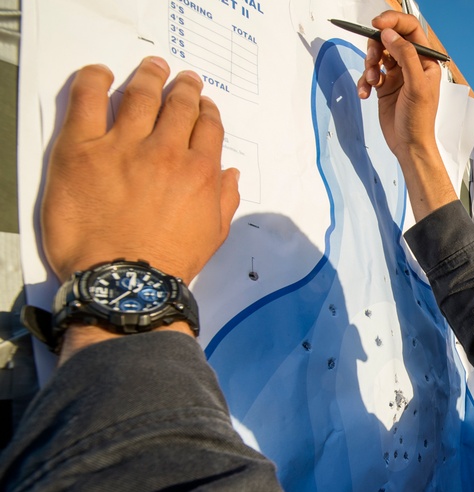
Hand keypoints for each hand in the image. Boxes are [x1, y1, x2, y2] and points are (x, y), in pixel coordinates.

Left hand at [41, 57, 239, 283]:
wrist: (125, 281)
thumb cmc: (169, 263)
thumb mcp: (213, 235)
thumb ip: (225, 199)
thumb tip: (231, 174)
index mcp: (200, 171)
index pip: (208, 126)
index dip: (206, 109)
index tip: (202, 103)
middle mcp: (166, 151)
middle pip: (177, 104)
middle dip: (183, 87)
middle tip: (181, 77)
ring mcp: (123, 145)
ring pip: (140, 95)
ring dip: (149, 76)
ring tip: (152, 67)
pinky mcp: (82, 148)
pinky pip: (88, 100)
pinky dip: (95, 79)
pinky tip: (101, 73)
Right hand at [356, 11, 454, 218]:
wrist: (409, 146)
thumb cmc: (419, 120)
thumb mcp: (416, 86)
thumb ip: (405, 56)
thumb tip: (390, 35)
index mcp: (426, 61)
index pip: (410, 29)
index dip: (393, 22)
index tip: (376, 25)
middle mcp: (411, 64)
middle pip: (389, 40)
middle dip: (376, 47)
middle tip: (372, 60)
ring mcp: (397, 75)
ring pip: (377, 55)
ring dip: (369, 65)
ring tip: (372, 81)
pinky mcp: (384, 86)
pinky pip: (370, 74)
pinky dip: (364, 81)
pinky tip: (365, 93)